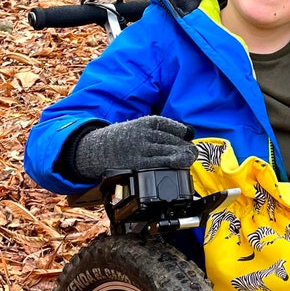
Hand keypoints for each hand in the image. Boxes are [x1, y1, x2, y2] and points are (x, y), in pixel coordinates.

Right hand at [73, 116, 196, 180]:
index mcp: (142, 124)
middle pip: (169, 140)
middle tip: (193, 151)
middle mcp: (142, 136)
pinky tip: (178, 167)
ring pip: (166, 153)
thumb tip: (186, 133)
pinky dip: (170, 166)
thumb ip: (157, 130)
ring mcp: (140, 151)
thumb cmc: (120, 139)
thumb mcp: (136, 127)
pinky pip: (158, 165)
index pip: (166, 125)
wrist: (95, 151)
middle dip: (184, 146)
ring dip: (181, 156)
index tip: (189, 134)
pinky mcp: (137, 165)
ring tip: (190, 158)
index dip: (180, 130)